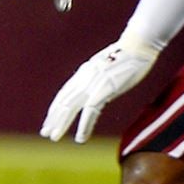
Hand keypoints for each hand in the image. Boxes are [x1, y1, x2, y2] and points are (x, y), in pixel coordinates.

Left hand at [40, 34, 159, 142]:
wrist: (138, 45)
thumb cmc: (126, 56)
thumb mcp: (105, 66)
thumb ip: (97, 77)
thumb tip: (95, 88)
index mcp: (83, 74)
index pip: (64, 94)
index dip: (55, 108)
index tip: (49, 121)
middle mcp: (83, 79)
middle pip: (63, 102)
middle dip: (53, 119)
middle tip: (45, 133)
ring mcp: (93, 84)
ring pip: (71, 107)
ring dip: (62, 124)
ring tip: (54, 137)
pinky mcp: (104, 89)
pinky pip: (90, 111)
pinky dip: (84, 125)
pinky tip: (80, 138)